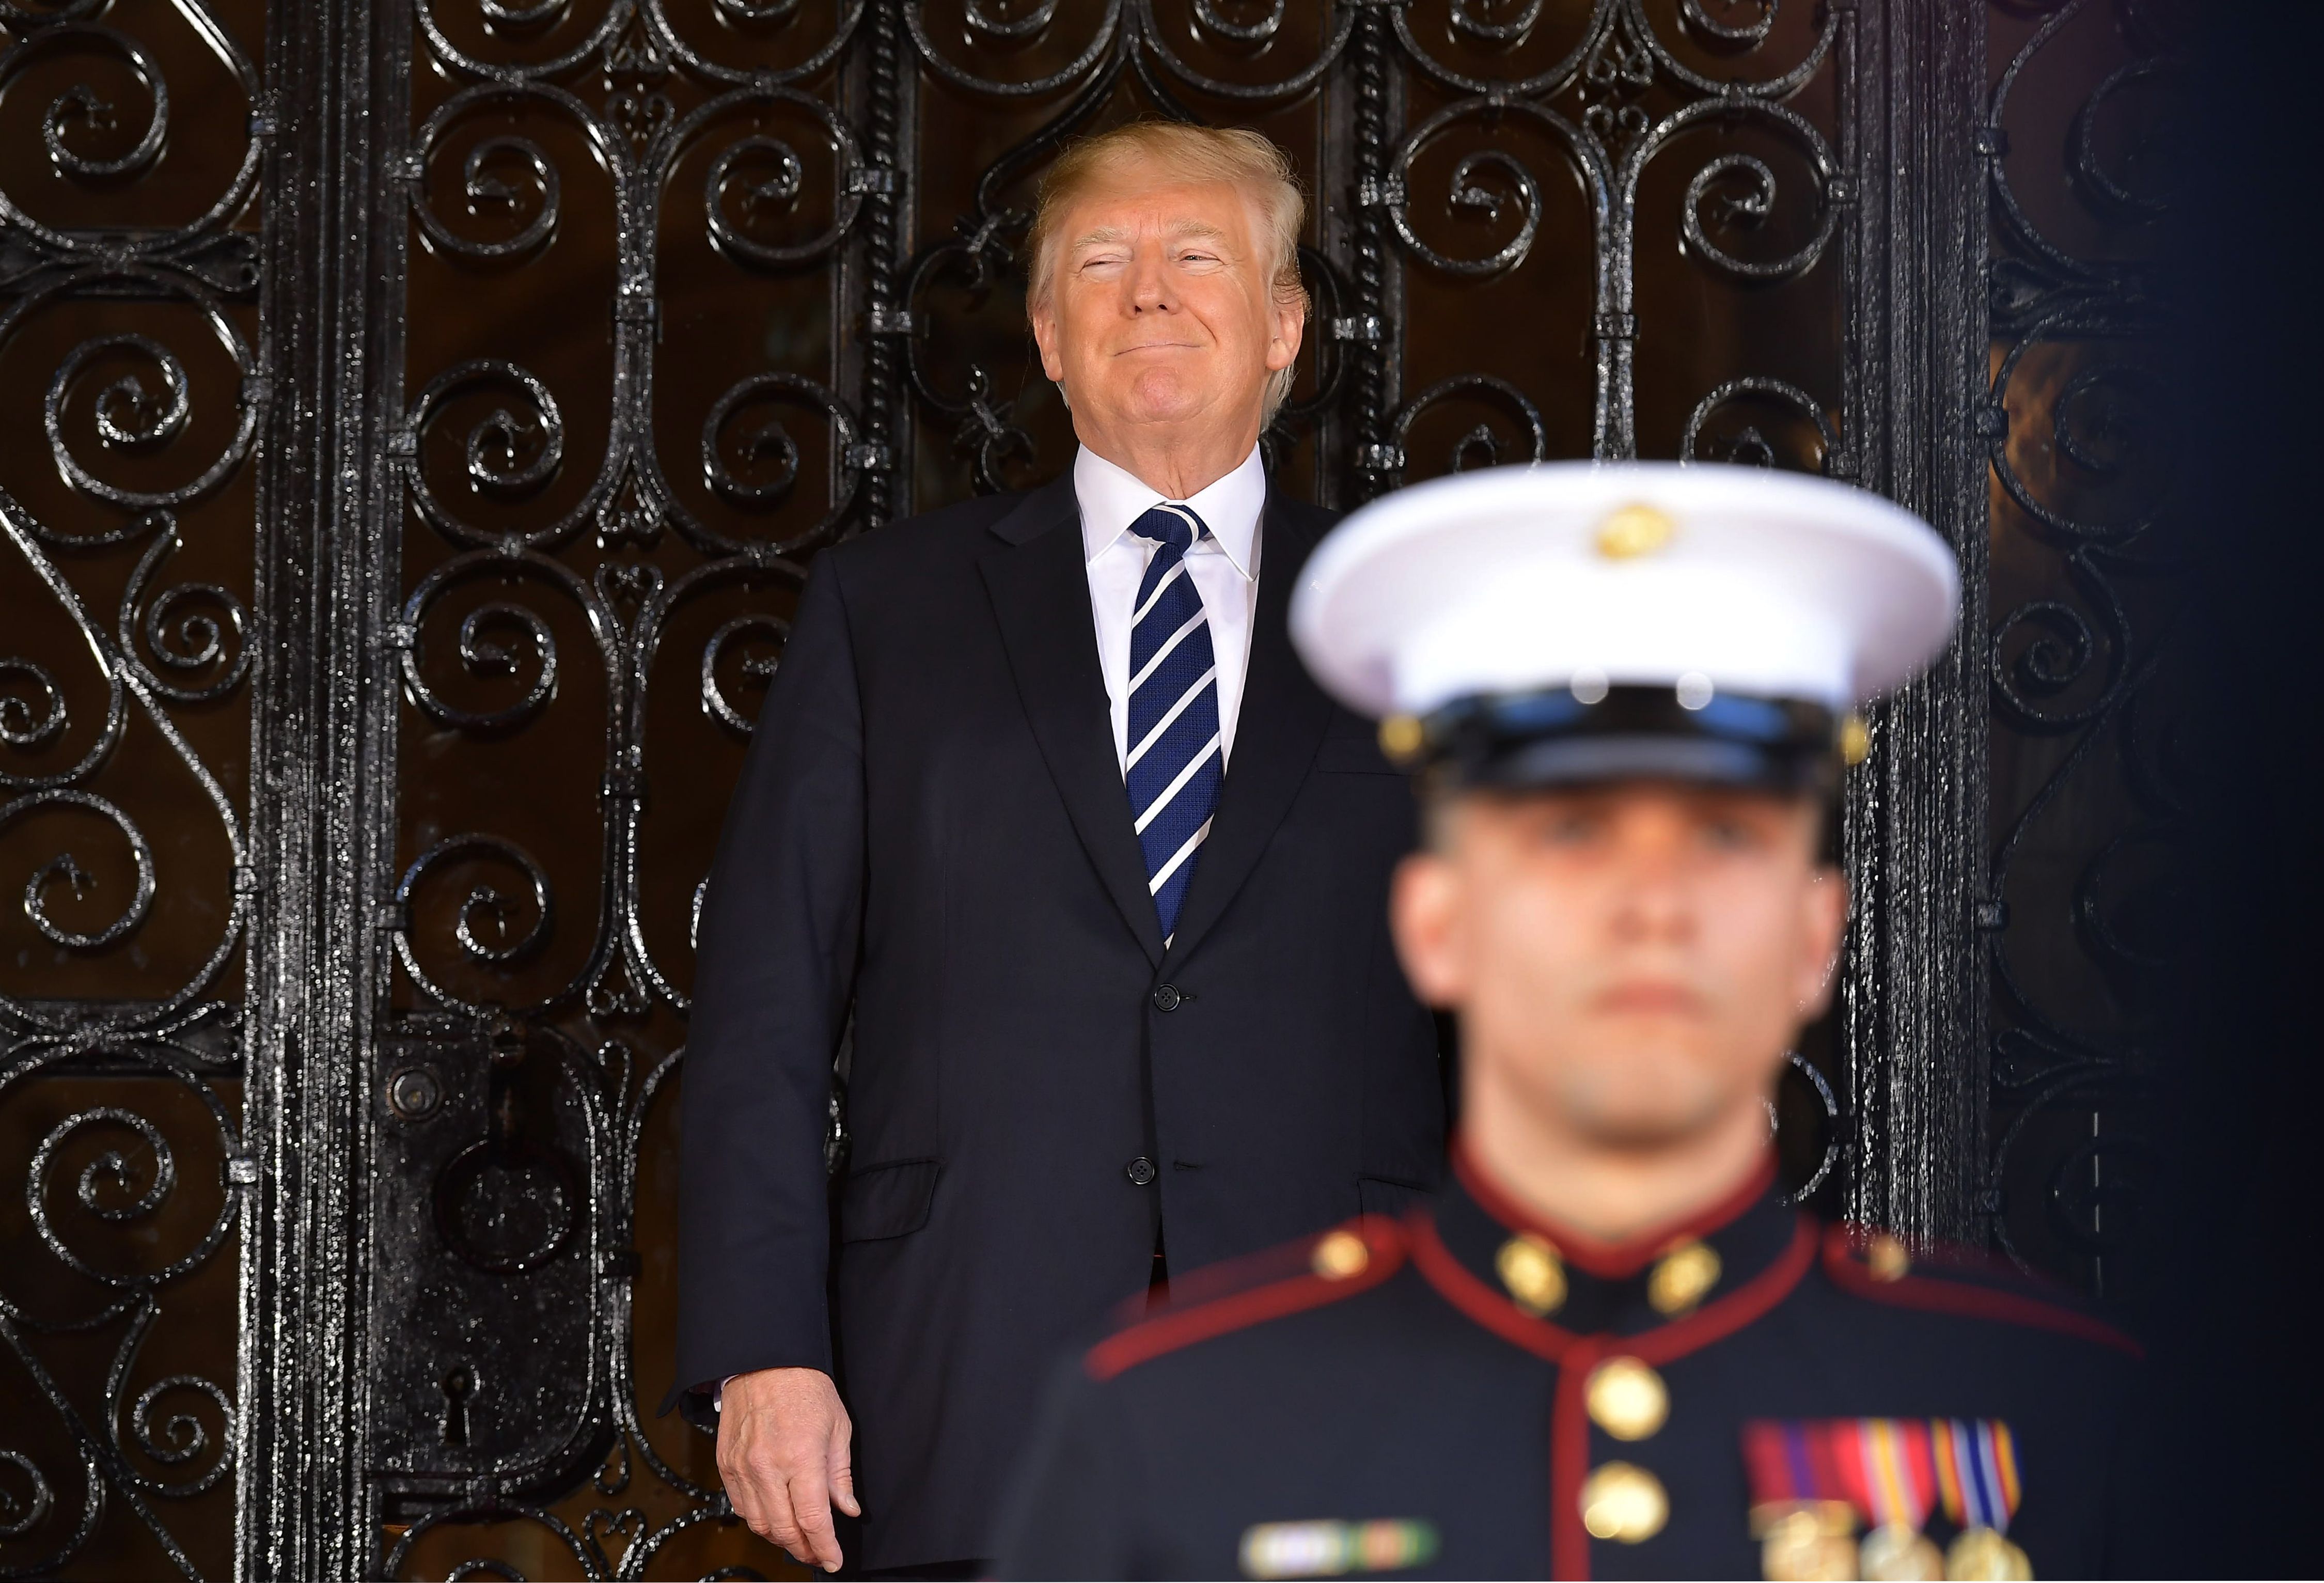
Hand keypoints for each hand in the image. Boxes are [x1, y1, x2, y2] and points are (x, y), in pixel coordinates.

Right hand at [717, 1366, 858, 1572]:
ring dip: (780, 1538)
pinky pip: (740, 1506)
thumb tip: (846, 1509)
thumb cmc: (805, 1387)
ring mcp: (742, 1467)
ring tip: (798, 1539)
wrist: (764, 1360)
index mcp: (801, 1457)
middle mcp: (768, 1467)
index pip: (813, 1519)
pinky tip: (774, 1516)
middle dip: (804, 1549)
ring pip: (759, 1523)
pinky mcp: (726, 1464)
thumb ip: (840, 1474)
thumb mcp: (838, 1426)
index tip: (833, 1560)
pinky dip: (758, 1519)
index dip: (825, 1547)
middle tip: (818, 1554)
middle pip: (784, 1529)